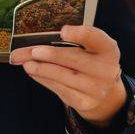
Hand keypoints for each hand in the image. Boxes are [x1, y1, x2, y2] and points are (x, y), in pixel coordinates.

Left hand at [9, 25, 125, 125]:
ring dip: (42, 68)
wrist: (103, 93)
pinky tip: (33, 72)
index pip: (96, 38)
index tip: (63, 31)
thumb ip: (66, 42)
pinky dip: (43, 79)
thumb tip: (32, 42)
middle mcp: (106, 69)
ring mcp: (96, 88)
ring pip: (63, 75)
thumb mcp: (87, 49)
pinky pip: (59, 89)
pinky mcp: (84, 102)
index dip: (80, 34)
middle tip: (34, 51)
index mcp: (108, 49)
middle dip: (52, 54)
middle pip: (75, 58)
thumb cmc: (89, 62)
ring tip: (26, 63)